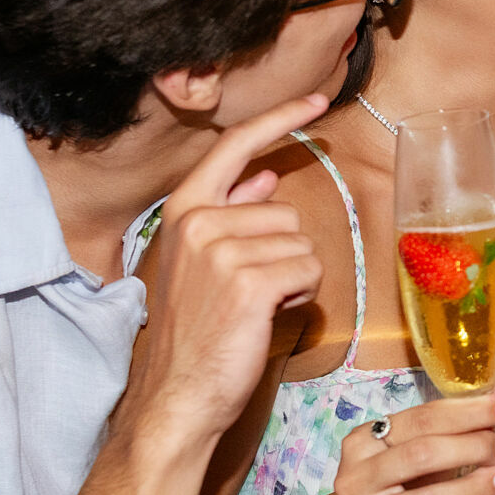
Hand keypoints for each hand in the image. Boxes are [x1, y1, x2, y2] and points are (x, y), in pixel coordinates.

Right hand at [120, 94, 330, 446]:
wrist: (177, 395)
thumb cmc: (194, 333)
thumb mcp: (201, 262)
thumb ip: (230, 214)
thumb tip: (263, 176)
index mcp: (183, 211)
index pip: (235, 146)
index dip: (280, 119)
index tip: (317, 100)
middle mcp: (198, 223)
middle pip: (284, 211)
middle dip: (284, 252)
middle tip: (252, 292)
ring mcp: (221, 251)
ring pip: (302, 242)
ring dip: (294, 277)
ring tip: (255, 307)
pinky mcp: (249, 282)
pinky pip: (310, 270)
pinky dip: (301, 295)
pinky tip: (268, 315)